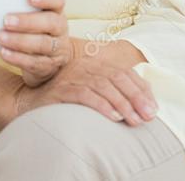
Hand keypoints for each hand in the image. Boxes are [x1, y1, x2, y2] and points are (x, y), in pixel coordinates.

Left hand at [0, 0, 72, 85]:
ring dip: (19, 40)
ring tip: (0, 37)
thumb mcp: (31, 14)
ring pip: (43, 44)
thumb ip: (15, 3)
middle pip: (51, 23)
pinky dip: (18, 58)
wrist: (49, 59)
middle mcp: (59, 29)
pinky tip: (4, 52)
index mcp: (55, 11)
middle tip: (6, 20)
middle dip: (27, 21)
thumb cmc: (33, 29)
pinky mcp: (48, 66)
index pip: (58, 0)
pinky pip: (35, 63)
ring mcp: (57, 49)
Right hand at [17, 57, 157, 126]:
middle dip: (136, 98)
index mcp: (95, 64)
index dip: (142, 90)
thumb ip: (117, 91)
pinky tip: (113, 117)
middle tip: (147, 117)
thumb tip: (147, 102)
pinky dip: (101, 105)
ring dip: (122, 103)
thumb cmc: (68, 100)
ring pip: (103, 85)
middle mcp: (84, 66)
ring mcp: (72, 76)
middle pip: (117, 77)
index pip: (125, 72)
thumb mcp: (94, 92)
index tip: (153, 110)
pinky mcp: (61, 89)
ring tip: (133, 120)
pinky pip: (85, 95)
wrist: (31, 102)